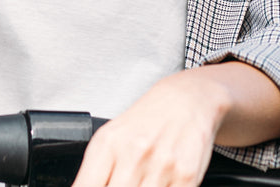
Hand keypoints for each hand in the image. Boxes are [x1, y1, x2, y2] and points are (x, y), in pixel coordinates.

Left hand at [69, 70, 226, 186]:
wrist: (185, 100)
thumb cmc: (145, 122)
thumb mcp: (110, 139)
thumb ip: (93, 173)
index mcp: (107, 144)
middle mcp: (133, 153)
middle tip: (123, 181)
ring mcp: (160, 165)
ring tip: (139, 180)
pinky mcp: (186, 176)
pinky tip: (159, 182)